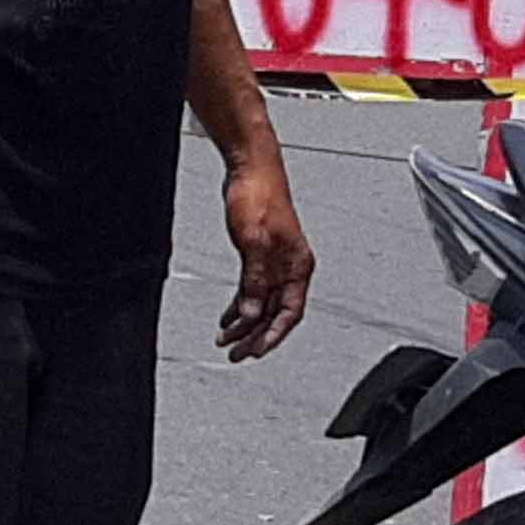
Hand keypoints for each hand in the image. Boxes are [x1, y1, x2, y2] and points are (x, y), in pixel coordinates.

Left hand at [218, 147, 312, 361]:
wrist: (250, 169)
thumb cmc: (259, 197)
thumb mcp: (254, 244)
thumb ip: (255, 282)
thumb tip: (253, 312)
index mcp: (298, 266)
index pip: (290, 313)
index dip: (274, 336)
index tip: (256, 352)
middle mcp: (290, 267)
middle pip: (275, 313)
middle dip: (255, 336)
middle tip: (236, 354)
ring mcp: (275, 262)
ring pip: (262, 304)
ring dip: (245, 324)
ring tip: (226, 340)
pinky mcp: (259, 255)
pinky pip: (252, 289)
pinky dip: (240, 305)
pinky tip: (228, 317)